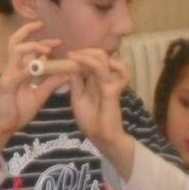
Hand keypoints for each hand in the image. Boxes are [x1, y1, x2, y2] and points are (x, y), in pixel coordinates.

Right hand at [0, 21, 67, 159]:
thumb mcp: (39, 95)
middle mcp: (12, 68)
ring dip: (32, 46)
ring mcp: (8, 75)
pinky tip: (42, 65)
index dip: (42, 41)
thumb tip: (67, 72)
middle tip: (46, 28)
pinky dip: (30, 68)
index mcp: (18, 69)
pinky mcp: (6, 85)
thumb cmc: (17, 111)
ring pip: (16, 51)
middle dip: (29, 30)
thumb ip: (50, 83)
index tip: (58, 40)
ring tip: (48, 49)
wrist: (2, 127)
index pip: (27, 47)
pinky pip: (18, 73)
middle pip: (16, 41)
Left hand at [67, 49, 133, 174]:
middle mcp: (102, 78)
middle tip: (72, 55)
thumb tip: (71, 67)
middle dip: (85, 52)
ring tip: (78, 58)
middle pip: (99, 55)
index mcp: (93, 80)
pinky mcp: (113, 91)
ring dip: (89, 56)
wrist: (101, 137)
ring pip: (104, 60)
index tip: (67, 54)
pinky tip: (107, 66)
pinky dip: (117, 66)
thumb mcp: (77, 98)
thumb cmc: (90, 120)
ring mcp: (109, 83)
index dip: (80, 55)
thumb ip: (76, 83)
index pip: (90, 60)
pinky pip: (121, 74)